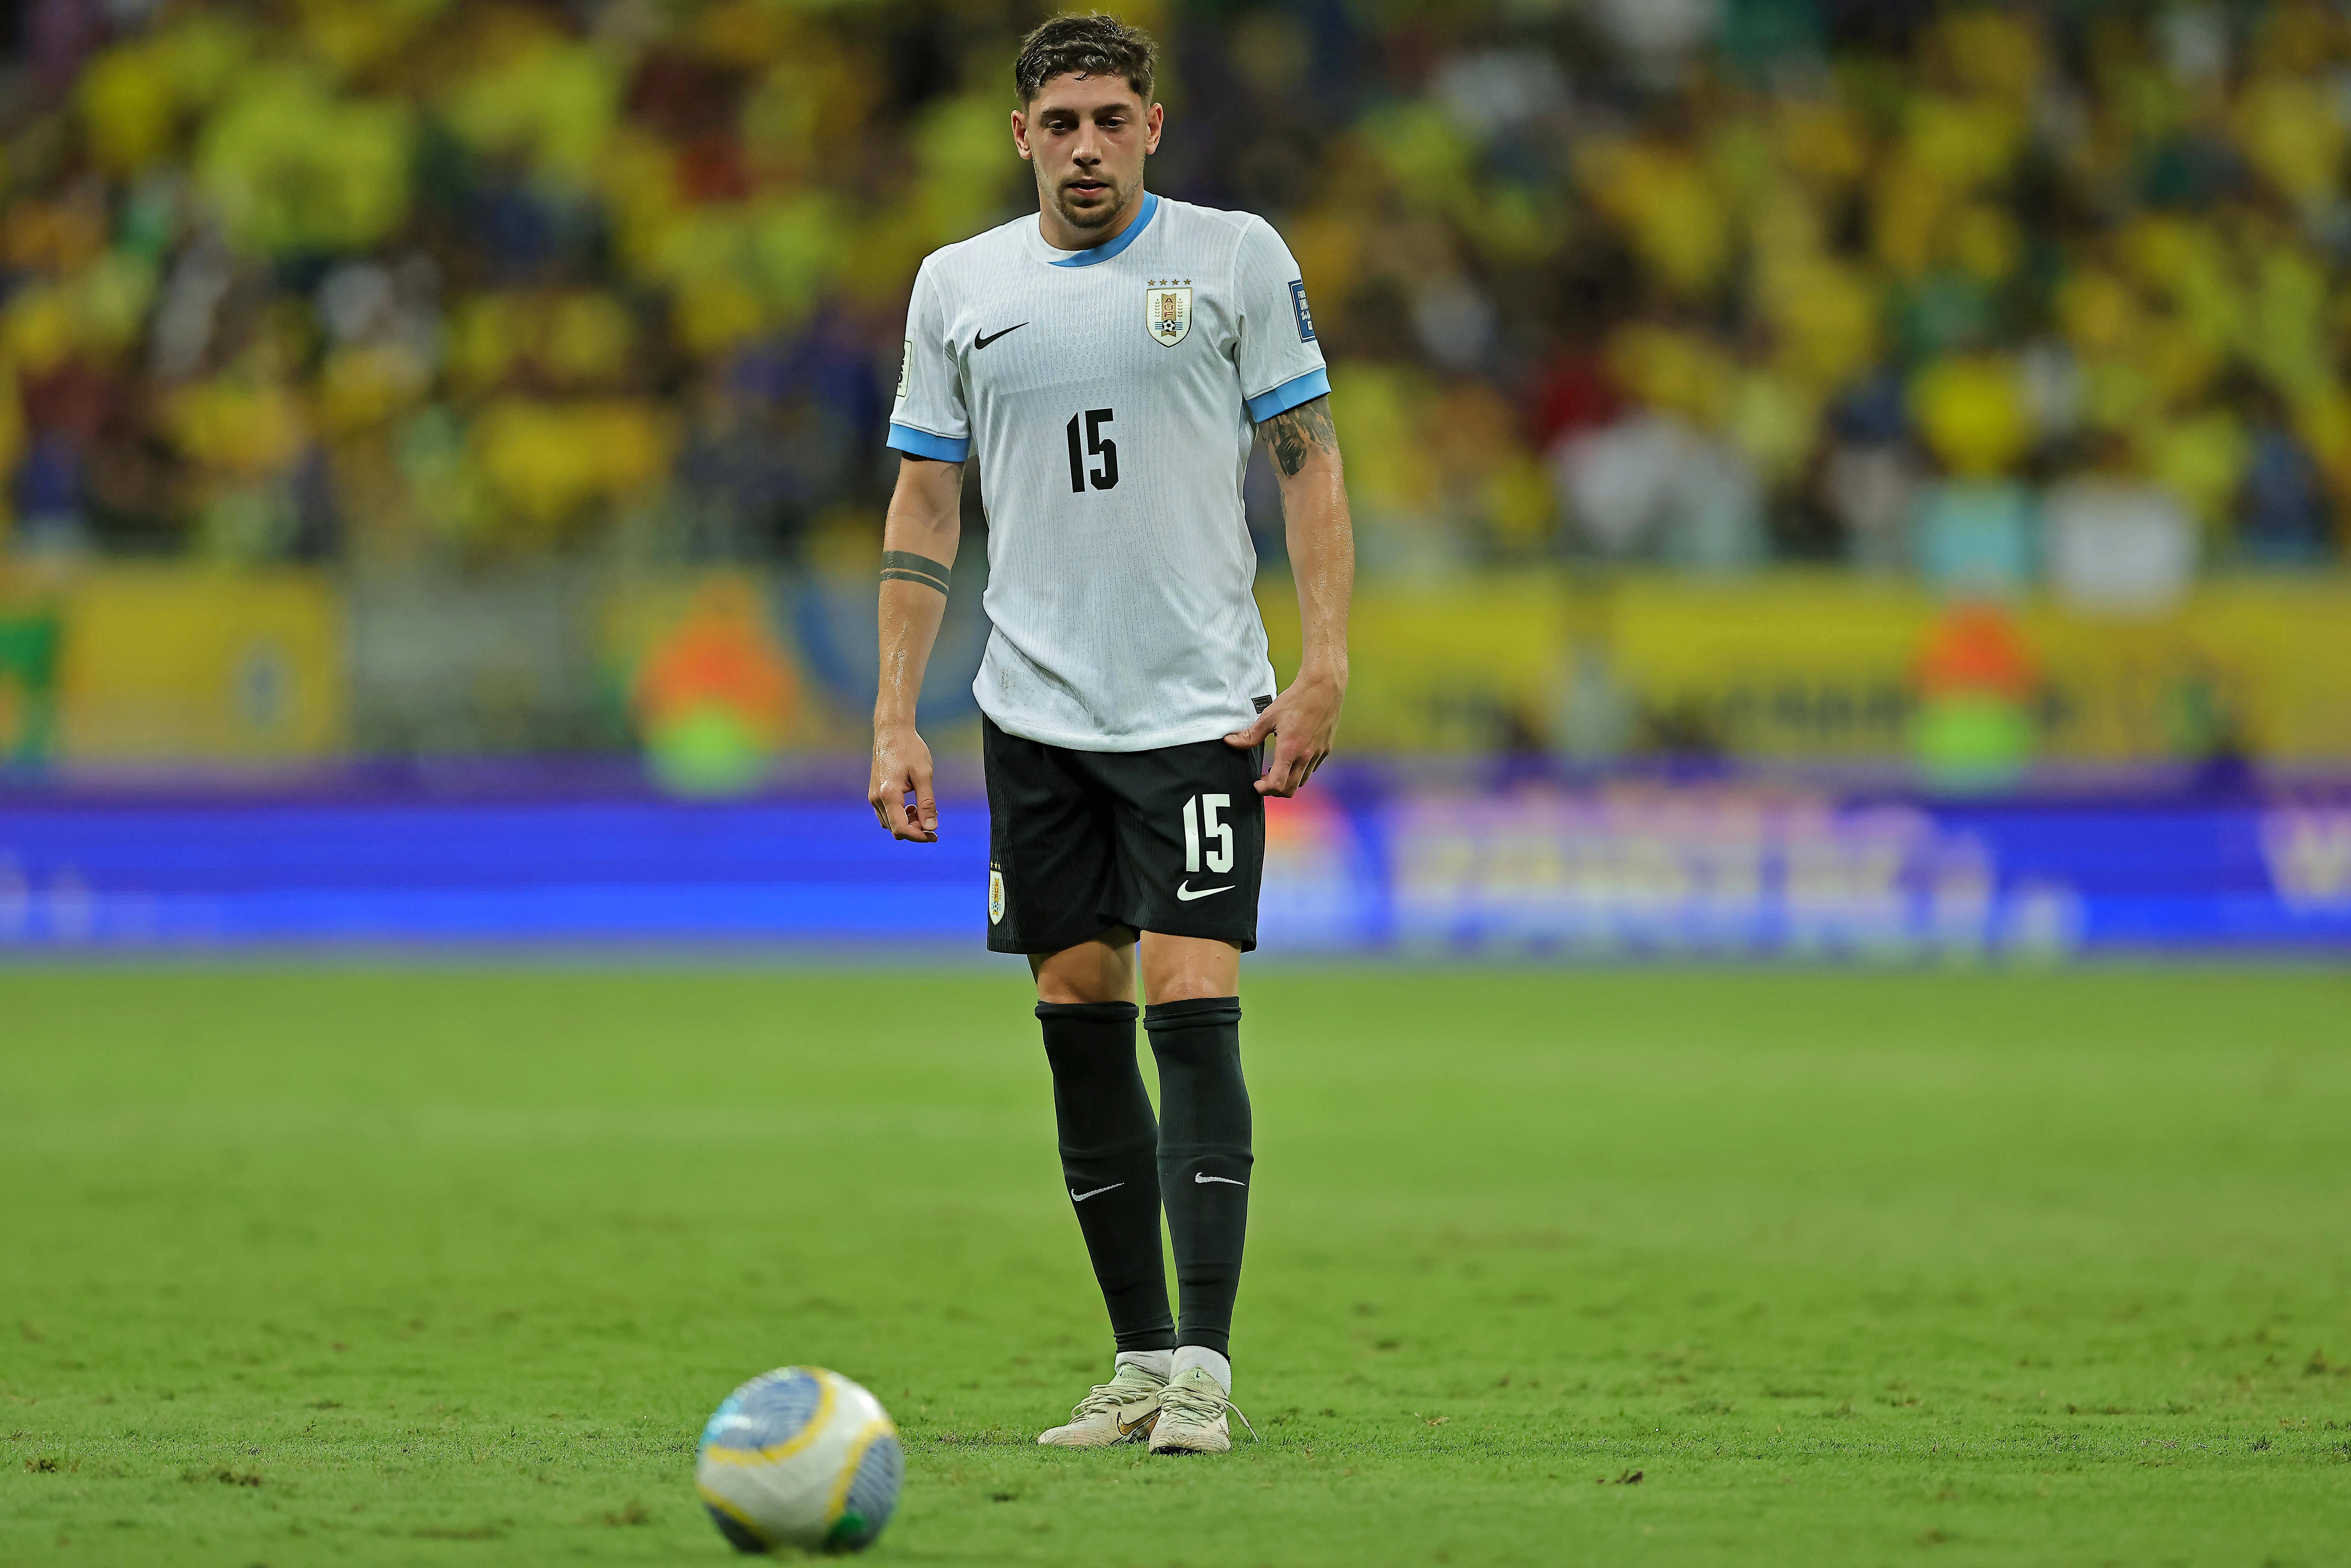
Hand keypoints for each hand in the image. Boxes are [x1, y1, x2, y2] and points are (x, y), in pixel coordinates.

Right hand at [868, 720, 937, 840]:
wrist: (892, 730)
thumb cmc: (910, 749)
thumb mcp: (924, 775)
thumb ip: (927, 803)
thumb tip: (931, 828)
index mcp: (888, 795)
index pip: (901, 829)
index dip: (918, 836)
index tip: (934, 835)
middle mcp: (876, 798)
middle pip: (894, 829)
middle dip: (914, 830)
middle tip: (933, 822)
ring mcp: (873, 796)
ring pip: (889, 823)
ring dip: (907, 823)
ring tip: (923, 810)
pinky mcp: (874, 792)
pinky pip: (886, 814)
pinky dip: (899, 815)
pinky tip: (912, 805)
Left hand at [1224, 668, 1343, 796]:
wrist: (1324, 687)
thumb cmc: (1296, 699)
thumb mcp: (1268, 716)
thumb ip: (1250, 735)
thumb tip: (1230, 742)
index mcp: (1290, 750)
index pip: (1278, 785)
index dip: (1264, 790)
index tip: (1256, 784)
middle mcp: (1306, 756)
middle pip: (1290, 790)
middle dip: (1275, 791)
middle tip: (1263, 780)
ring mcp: (1318, 754)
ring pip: (1302, 781)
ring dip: (1288, 781)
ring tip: (1276, 769)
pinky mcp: (1326, 749)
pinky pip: (1312, 769)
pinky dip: (1300, 770)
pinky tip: (1292, 757)